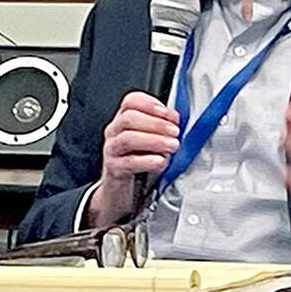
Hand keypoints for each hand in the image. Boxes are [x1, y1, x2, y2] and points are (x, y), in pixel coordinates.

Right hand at [89, 91, 180, 226]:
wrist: (121, 190)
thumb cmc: (139, 160)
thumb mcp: (150, 140)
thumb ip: (162, 127)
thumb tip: (178, 120)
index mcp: (124, 120)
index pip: (131, 101)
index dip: (151, 104)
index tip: (170, 114)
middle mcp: (115, 132)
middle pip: (129, 118)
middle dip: (157, 124)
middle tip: (175, 132)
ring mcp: (112, 150)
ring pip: (128, 138)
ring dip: (155, 140)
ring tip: (172, 146)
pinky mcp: (114, 169)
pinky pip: (129, 162)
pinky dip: (148, 161)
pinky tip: (160, 161)